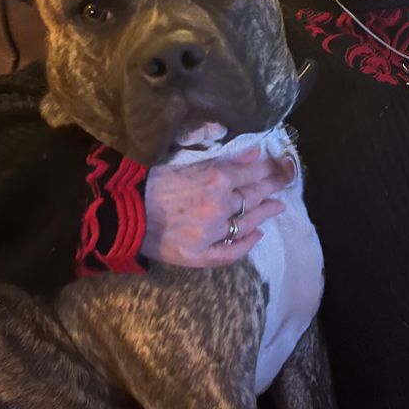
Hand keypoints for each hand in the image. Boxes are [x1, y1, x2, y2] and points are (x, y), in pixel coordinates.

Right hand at [141, 146, 295, 266]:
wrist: (124, 213)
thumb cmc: (152, 183)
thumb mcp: (188, 164)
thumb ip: (225, 160)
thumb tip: (256, 153)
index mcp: (216, 180)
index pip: (252, 173)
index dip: (269, 169)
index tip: (280, 166)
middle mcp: (220, 206)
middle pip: (254, 196)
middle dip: (272, 187)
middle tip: (285, 181)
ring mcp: (213, 232)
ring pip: (248, 222)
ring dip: (265, 213)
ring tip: (277, 205)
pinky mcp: (202, 254)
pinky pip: (232, 251)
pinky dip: (247, 243)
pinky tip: (257, 235)